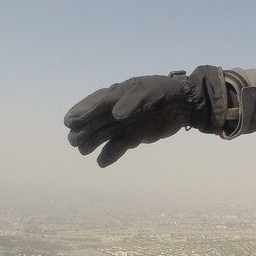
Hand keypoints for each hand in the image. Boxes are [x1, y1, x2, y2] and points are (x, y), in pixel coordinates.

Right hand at [64, 66, 225, 166]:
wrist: (185, 105)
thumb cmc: (165, 93)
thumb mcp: (149, 93)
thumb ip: (132, 102)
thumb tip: (116, 115)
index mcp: (118, 95)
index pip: (96, 103)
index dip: (82, 112)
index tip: (70, 122)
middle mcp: (117, 110)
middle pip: (95, 121)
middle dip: (83, 130)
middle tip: (74, 140)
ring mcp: (125, 124)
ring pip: (104, 134)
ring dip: (92, 142)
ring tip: (83, 151)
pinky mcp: (134, 136)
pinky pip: (118, 146)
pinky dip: (110, 154)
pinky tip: (101, 162)